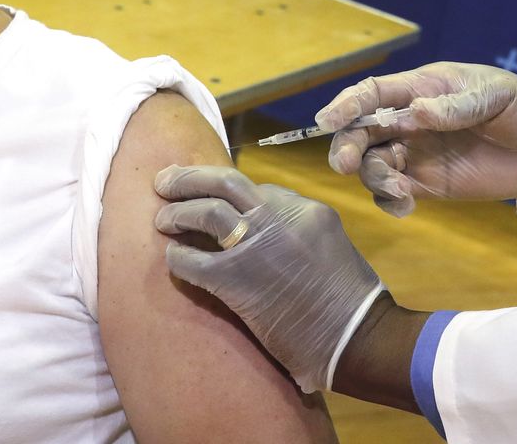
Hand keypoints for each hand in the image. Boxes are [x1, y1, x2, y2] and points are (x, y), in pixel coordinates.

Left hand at [154, 165, 384, 392]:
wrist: (353, 338)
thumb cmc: (347, 301)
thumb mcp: (329, 246)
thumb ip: (296, 229)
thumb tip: (257, 226)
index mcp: (307, 210)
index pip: (257, 188)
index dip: (226, 191)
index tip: (207, 193)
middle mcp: (281, 219)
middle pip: (226, 181)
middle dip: (190, 178)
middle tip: (165, 180)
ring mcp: (258, 246)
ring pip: (208, 211)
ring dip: (178, 213)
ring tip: (162, 219)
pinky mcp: (237, 281)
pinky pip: (194, 262)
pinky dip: (177, 257)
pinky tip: (172, 258)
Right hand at [317, 62, 516, 216]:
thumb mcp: (497, 96)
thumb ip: (457, 106)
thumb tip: (415, 113)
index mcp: (423, 89)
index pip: (374, 93)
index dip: (346, 104)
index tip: (325, 121)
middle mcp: (411, 121)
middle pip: (362, 131)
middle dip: (346, 145)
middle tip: (344, 164)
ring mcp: (418, 153)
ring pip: (373, 164)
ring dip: (372, 176)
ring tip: (397, 188)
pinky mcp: (429, 184)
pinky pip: (395, 193)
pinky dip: (389, 201)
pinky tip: (404, 205)